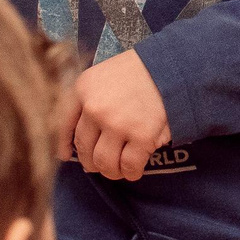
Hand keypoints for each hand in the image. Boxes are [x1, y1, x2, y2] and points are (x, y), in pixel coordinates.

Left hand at [65, 50, 170, 180]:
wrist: (174, 66)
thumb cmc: (141, 69)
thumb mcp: (105, 74)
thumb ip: (89, 98)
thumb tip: (78, 136)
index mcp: (83, 89)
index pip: (65, 124)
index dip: (65, 144)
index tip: (65, 155)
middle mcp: (95, 108)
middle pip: (85, 149)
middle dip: (92, 162)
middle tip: (101, 165)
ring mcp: (118, 124)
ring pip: (104, 162)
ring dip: (111, 171)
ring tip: (119, 170)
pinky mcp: (142, 136)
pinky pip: (130, 166)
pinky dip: (131, 173)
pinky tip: (134, 171)